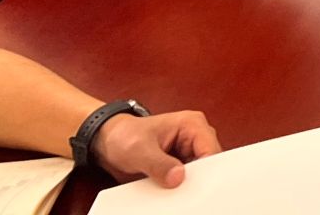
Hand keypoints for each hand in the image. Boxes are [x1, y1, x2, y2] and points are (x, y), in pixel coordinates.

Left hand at [92, 109, 222, 186]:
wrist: (108, 143)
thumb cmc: (124, 137)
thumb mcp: (139, 150)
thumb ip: (159, 164)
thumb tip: (178, 178)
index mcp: (193, 124)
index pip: (211, 150)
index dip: (207, 171)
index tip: (195, 187)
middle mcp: (195, 137)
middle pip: (208, 164)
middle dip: (196, 180)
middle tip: (183, 194)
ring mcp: (187, 152)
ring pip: (198, 175)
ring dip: (186, 186)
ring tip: (173, 194)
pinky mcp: (178, 166)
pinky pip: (185, 180)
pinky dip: (178, 190)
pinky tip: (169, 195)